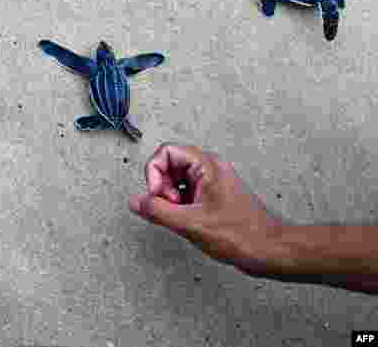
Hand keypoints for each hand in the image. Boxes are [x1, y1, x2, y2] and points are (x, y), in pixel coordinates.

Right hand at [129, 144, 283, 274]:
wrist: (268, 251)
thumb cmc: (242, 235)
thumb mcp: (191, 223)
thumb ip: (157, 211)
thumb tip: (136, 202)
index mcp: (207, 166)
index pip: (166, 152)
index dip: (155, 173)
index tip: (157, 195)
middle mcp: (210, 169)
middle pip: (169, 165)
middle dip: (163, 188)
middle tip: (171, 207)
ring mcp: (212, 183)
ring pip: (176, 181)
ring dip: (171, 200)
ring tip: (182, 217)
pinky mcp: (213, 197)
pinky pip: (185, 193)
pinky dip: (180, 207)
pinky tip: (189, 222)